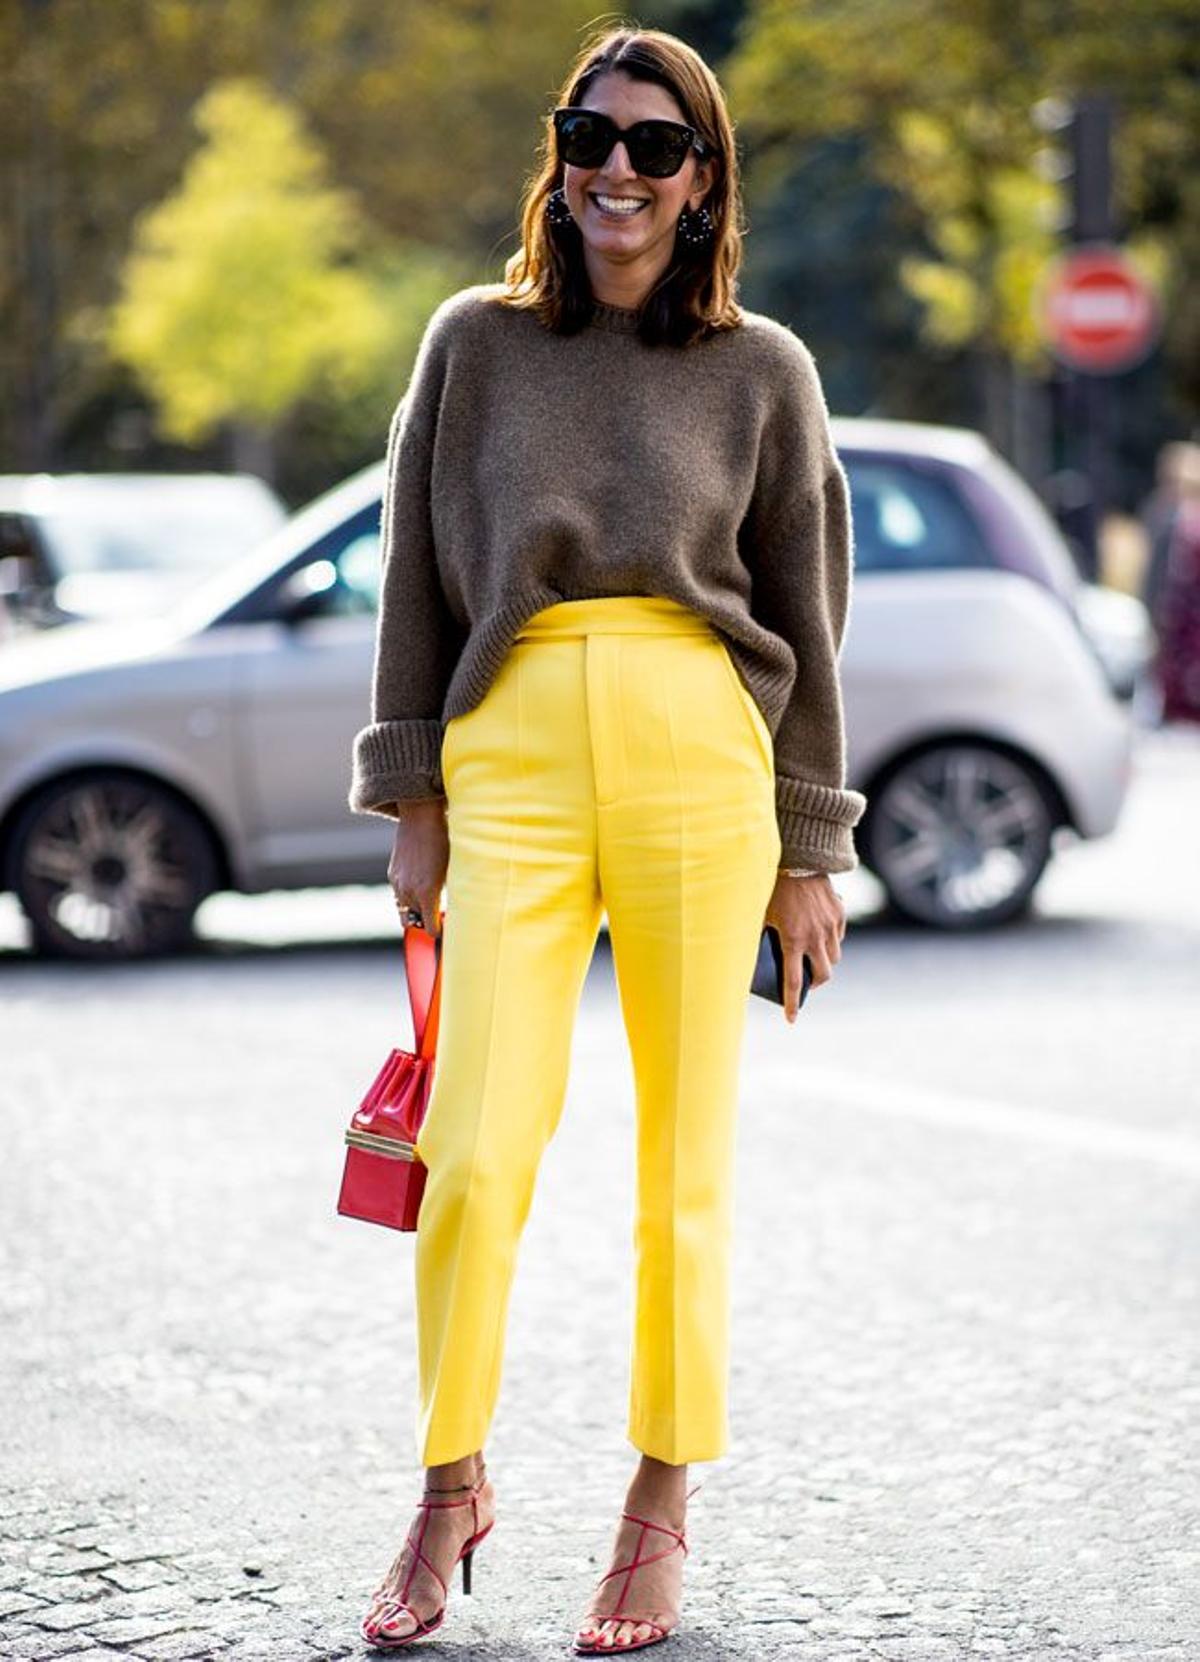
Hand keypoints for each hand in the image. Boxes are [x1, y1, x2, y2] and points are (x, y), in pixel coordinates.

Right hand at [387, 798, 448, 937]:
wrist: (421, 817)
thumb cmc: (444, 841)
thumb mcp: (453, 869)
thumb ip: (450, 892)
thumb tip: (452, 909)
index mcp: (427, 892)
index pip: (430, 928)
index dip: (439, 931)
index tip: (447, 931)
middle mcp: (409, 891)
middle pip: (415, 922)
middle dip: (427, 922)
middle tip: (439, 918)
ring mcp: (398, 883)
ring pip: (404, 911)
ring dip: (416, 911)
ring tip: (430, 903)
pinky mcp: (392, 874)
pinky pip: (399, 896)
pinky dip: (409, 897)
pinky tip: (420, 887)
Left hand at [763, 872, 846, 1022]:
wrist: (799, 860)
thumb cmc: (774, 888)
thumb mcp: (762, 914)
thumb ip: (763, 936)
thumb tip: (759, 956)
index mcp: (792, 940)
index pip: (793, 982)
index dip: (792, 1003)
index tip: (791, 1019)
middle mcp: (815, 937)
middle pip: (823, 976)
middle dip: (816, 984)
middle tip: (807, 982)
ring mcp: (830, 926)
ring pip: (834, 958)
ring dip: (824, 962)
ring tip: (812, 957)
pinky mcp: (839, 914)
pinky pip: (838, 937)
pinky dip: (830, 942)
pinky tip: (819, 935)